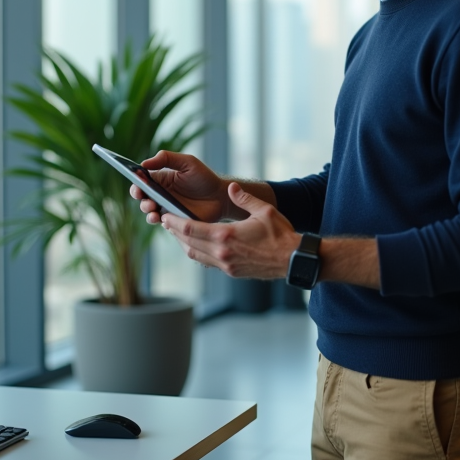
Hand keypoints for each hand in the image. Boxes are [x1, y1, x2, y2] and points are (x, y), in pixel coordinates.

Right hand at [129, 150, 229, 223]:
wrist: (221, 197)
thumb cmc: (204, 177)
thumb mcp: (187, 162)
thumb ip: (166, 158)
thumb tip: (144, 163)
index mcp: (161, 179)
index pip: (142, 181)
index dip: (136, 183)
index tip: (137, 184)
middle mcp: (160, 194)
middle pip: (142, 197)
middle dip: (140, 198)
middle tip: (147, 199)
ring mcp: (166, 208)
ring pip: (149, 211)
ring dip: (147, 211)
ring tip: (153, 209)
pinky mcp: (174, 221)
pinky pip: (161, 222)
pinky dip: (158, 221)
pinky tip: (162, 218)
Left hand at [161, 182, 298, 278]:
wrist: (293, 260)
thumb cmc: (281, 234)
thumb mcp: (264, 211)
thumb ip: (244, 198)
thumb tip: (232, 188)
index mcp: (226, 236)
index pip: (190, 229)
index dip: (175, 222)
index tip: (165, 216)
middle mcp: (222, 253)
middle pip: (188, 243)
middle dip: (175, 232)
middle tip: (166, 222)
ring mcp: (226, 265)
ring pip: (195, 255)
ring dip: (184, 244)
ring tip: (178, 233)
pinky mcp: (232, 272)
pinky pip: (207, 262)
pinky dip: (198, 253)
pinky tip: (197, 245)